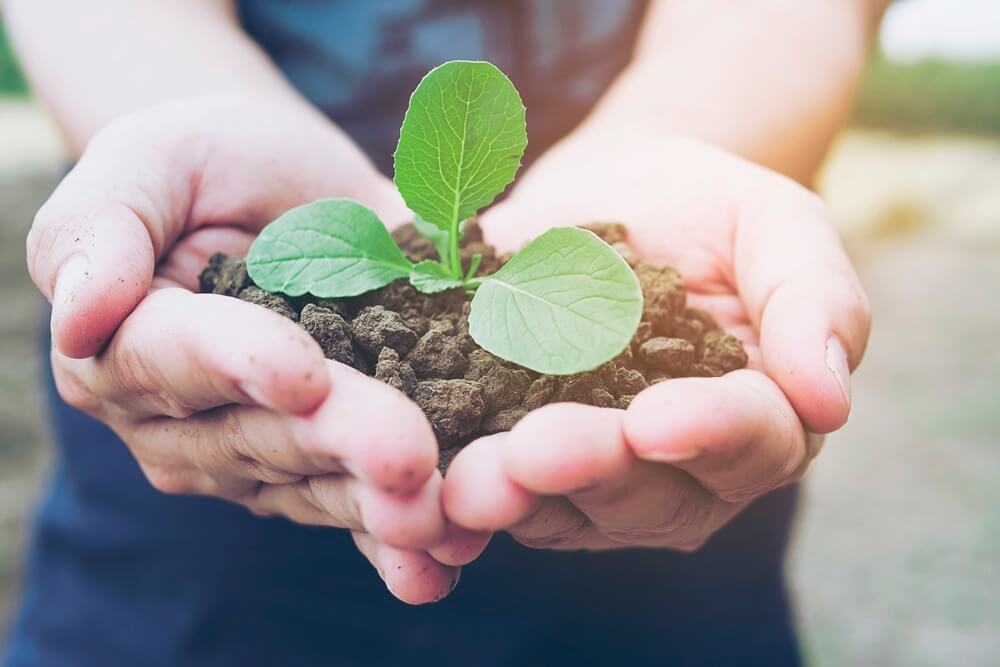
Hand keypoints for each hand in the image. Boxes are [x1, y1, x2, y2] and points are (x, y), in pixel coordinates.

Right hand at [28, 95, 487, 601]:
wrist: (281, 184)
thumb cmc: (205, 162)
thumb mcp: (148, 160)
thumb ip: (100, 231)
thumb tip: (79, 314)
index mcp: (128, 349)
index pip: (181, 358)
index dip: (242, 365)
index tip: (304, 373)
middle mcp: (185, 421)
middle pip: (264, 433)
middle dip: (339, 443)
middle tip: (406, 457)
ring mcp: (258, 452)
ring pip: (318, 479)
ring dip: (377, 506)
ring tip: (436, 518)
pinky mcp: (325, 463)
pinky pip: (356, 503)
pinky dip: (398, 538)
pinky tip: (442, 563)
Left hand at [444, 132, 869, 550]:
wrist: (608, 197)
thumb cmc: (705, 208)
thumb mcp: (775, 225)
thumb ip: (815, 299)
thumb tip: (831, 397)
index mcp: (758, 417)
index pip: (751, 443)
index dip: (708, 435)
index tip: (656, 418)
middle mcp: (681, 470)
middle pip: (649, 494)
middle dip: (592, 473)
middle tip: (536, 452)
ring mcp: (597, 475)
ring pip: (566, 508)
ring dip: (517, 498)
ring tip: (470, 480)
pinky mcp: (521, 458)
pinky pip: (499, 487)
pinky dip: (462, 490)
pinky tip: (423, 481)